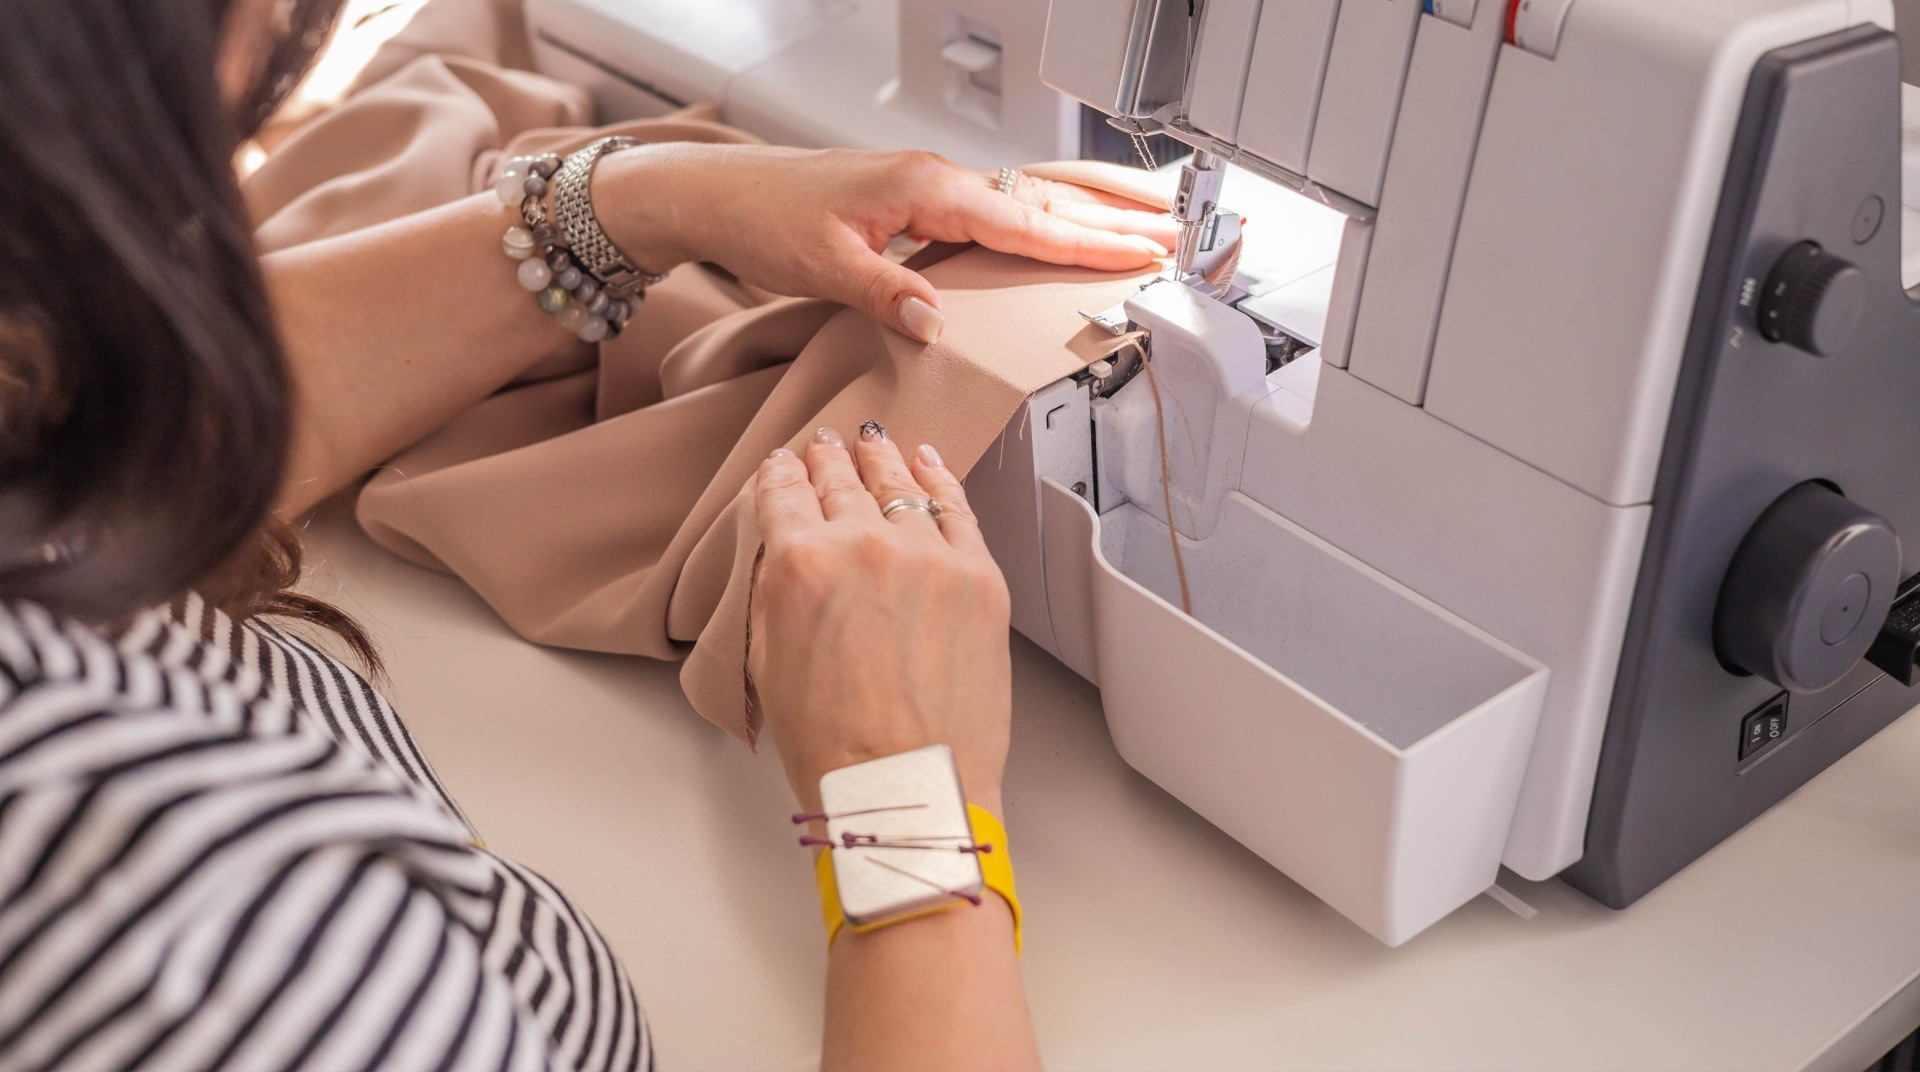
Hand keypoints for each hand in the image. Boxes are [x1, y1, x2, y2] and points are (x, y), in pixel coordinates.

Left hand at [597, 145, 1175, 344]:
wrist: (720, 194)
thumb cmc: (763, 218)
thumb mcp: (824, 266)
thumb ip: (888, 294)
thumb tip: (939, 323)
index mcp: (925, 188)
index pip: (1026, 222)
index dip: (1088, 243)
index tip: (1141, 252)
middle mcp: (935, 178)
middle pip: (1042, 201)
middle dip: (1109, 219)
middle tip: (1170, 234)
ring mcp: (928, 186)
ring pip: (1024, 202)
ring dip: (1082, 217)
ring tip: (1137, 227)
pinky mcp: (915, 200)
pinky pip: (995, 210)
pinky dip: (1039, 221)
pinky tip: (1056, 235)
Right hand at [748, 422, 1011, 814]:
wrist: (912, 786)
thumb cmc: (834, 744)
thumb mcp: (767, 660)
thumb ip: (775, 590)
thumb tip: (788, 550)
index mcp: (800, 563)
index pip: (783, 492)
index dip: (780, 474)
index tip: (783, 466)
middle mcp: (864, 543)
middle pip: (841, 480)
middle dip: (829, 460)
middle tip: (826, 447)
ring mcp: (929, 555)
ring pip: (899, 483)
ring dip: (882, 460)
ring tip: (874, 444)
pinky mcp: (979, 575)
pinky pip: (956, 507)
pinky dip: (939, 479)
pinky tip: (926, 463)